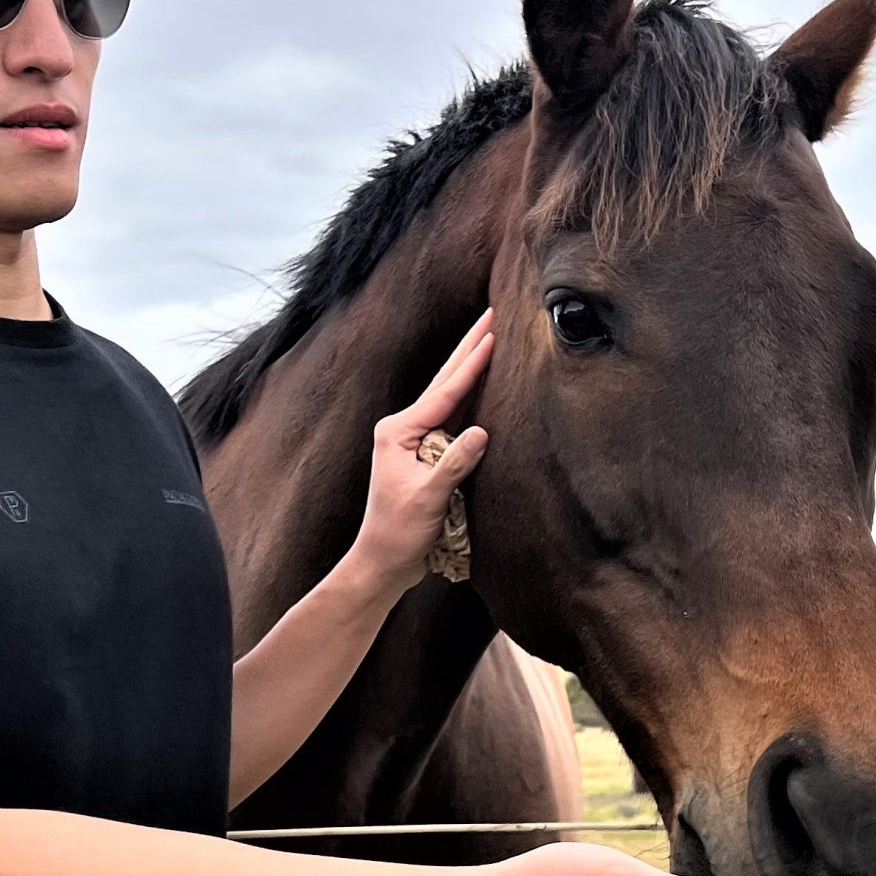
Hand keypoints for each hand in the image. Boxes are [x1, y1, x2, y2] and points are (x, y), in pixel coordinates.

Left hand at [348, 308, 494, 596]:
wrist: (382, 561)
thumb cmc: (399, 533)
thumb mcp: (428, 498)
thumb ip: (454, 463)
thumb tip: (481, 430)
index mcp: (398, 431)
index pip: (444, 391)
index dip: (472, 361)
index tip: (492, 331)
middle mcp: (403, 428)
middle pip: (445, 381)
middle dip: (470, 348)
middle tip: (492, 313)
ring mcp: (413, 440)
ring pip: (450, 396)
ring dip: (471, 368)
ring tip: (491, 338)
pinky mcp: (425, 454)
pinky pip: (453, 418)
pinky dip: (470, 397)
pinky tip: (484, 384)